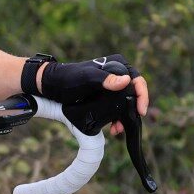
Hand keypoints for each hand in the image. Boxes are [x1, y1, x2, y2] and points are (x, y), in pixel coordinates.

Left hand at [33, 55, 149, 135]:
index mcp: (117, 64)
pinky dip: (115, 117)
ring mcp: (110, 85)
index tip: (140, 110)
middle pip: (133, 92)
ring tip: (118, 128)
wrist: (51, 86)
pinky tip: (112, 127)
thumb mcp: (86, 79)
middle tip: (131, 121)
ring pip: (124, 102)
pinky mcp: (104, 95)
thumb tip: (125, 81)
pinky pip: (115, 106)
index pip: (136, 79)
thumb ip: (105, 80)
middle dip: (133, 108)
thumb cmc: (67, 79)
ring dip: (124, 115)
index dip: (142, 95)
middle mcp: (116, 73)